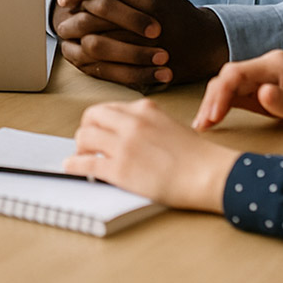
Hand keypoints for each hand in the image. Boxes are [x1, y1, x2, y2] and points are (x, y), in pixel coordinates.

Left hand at [53, 0, 227, 89]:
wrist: (208, 45)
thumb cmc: (175, 11)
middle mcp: (150, 22)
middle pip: (98, 14)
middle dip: (74, 16)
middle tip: (62, 18)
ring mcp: (150, 49)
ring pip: (100, 43)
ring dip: (78, 39)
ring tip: (68, 36)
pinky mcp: (148, 72)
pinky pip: (110, 69)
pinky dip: (91, 62)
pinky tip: (82, 55)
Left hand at [64, 99, 238, 211]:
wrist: (210, 174)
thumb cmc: (197, 156)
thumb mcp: (170, 125)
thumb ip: (147, 123)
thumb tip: (127, 131)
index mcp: (144, 110)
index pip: (108, 108)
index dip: (99, 120)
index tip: (98, 129)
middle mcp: (131, 122)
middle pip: (91, 117)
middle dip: (85, 129)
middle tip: (87, 142)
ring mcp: (124, 145)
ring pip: (84, 136)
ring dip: (79, 146)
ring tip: (82, 155)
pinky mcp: (120, 169)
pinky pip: (85, 163)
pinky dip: (74, 164)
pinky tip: (72, 166)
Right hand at [193, 50, 282, 131]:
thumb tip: (259, 93)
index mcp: (274, 65)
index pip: (235, 74)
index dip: (220, 94)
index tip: (212, 118)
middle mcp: (265, 67)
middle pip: (227, 78)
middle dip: (211, 100)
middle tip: (201, 126)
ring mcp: (264, 77)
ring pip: (229, 85)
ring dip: (214, 103)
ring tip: (202, 125)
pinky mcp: (266, 89)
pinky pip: (238, 94)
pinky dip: (224, 106)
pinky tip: (215, 119)